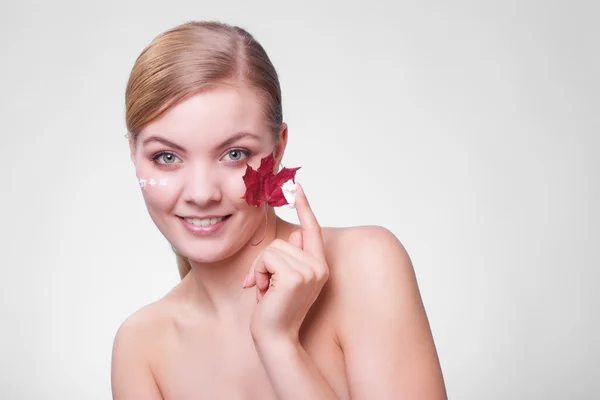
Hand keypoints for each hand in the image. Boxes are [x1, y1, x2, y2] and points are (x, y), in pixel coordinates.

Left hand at [243, 183, 329, 341]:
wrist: (275, 338)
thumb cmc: (276, 310)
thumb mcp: (284, 280)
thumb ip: (291, 256)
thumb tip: (296, 233)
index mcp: (319, 266)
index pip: (312, 230)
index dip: (305, 208)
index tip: (298, 187)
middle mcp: (319, 267)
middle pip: (283, 241)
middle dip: (266, 262)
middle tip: (266, 287)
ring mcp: (310, 271)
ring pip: (273, 250)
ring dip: (261, 270)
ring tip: (267, 292)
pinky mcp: (296, 277)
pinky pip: (268, 259)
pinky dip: (259, 274)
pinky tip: (264, 293)